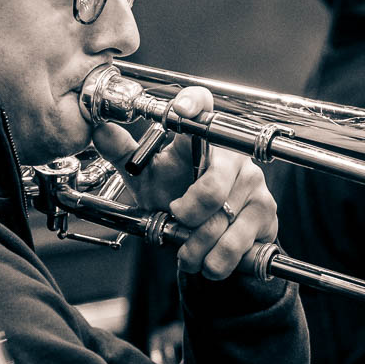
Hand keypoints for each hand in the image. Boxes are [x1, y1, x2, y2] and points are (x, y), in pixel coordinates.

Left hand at [92, 87, 277, 278]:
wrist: (208, 234)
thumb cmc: (178, 195)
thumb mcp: (147, 176)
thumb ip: (123, 153)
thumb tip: (98, 129)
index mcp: (203, 139)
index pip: (203, 106)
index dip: (193, 103)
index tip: (179, 111)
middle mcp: (233, 157)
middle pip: (212, 187)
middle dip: (188, 213)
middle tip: (176, 218)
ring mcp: (254, 185)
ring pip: (224, 221)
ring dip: (198, 246)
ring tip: (188, 253)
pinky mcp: (266, 214)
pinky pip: (240, 242)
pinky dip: (218, 259)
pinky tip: (209, 260)